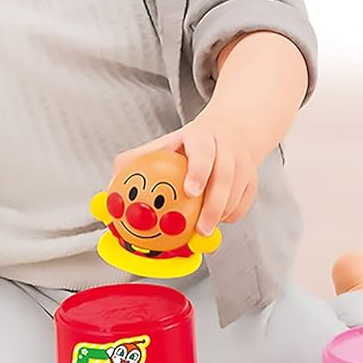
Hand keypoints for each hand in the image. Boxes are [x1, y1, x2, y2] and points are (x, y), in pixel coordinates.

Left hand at [111, 110, 258, 237]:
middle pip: (226, 175)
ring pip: (239, 191)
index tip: (190, 192)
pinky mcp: (253, 178)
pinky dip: (232, 215)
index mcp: (202, 135)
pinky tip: (217, 222)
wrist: (231, 130)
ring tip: (204, 232)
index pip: (203, 150)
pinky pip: (245, 202)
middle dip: (214, 205)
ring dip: (222, 214)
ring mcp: (244, 162)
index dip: (199, 171)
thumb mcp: (163, 144)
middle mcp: (227, 146)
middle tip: (199, 230)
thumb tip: (109, 188)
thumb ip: (135, 162)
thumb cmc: (188, 144)